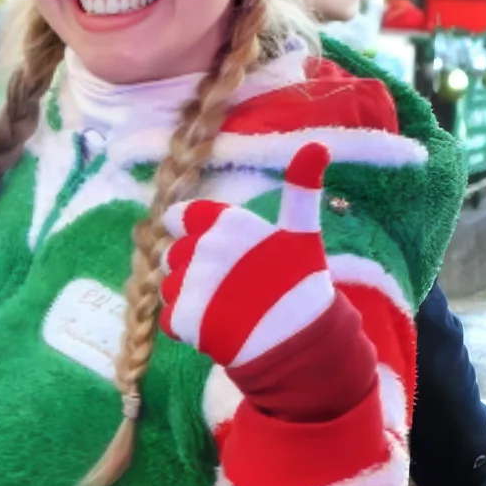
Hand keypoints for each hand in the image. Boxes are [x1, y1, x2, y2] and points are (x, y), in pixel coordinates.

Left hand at [161, 141, 376, 421]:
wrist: (297, 340)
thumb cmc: (301, 283)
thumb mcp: (302, 233)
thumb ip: (300, 190)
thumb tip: (316, 145)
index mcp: (225, 223)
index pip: (179, 217)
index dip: (192, 231)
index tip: (214, 246)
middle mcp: (202, 248)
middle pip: (173, 253)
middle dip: (193, 266)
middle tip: (231, 284)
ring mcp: (189, 284)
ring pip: (168, 285)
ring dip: (188, 295)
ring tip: (226, 306)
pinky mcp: (181, 318)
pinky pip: (168, 317)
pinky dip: (186, 324)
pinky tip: (216, 326)